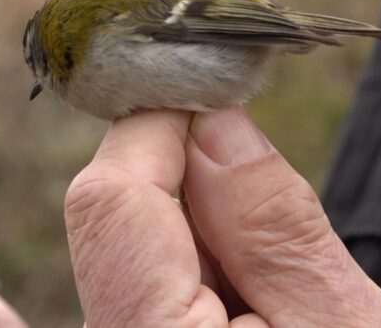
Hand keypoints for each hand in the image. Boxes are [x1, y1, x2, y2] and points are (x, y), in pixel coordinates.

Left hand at [65, 108, 380, 326]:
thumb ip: (272, 227)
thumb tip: (215, 126)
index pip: (111, 198)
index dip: (157, 128)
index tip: (214, 93)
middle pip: (108, 220)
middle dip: (174, 168)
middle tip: (249, 153)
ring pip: (126, 250)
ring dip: (190, 217)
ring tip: (270, 250)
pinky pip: (143, 289)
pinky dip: (192, 261)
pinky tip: (248, 282)